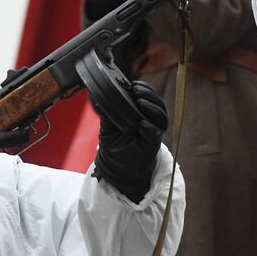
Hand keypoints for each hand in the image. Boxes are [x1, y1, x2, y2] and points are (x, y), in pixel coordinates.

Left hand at [94, 80, 168, 202]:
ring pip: (161, 116)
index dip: (144, 89)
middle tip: (136, 91)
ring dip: (152, 107)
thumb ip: (106, 113)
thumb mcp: (108, 127)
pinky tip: (142, 124)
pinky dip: (150, 127)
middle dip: (149, 95)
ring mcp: (153, 133)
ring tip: (140, 102)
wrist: (117, 170)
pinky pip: (156, 133)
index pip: (149, 97)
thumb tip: (95, 96)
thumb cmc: (115, 147)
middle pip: (158, 104)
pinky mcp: (152, 145)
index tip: (134, 85)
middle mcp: (151, 122)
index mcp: (142, 114)